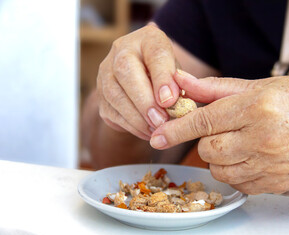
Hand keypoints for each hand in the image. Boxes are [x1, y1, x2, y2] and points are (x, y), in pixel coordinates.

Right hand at [97, 23, 179, 139]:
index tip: (169, 100)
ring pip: (114, 95)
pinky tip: (147, 132)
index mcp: (148, 39)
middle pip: (125, 70)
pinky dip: (131, 126)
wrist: (143, 78)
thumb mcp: (178, 73)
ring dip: (137, 117)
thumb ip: (178, 83)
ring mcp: (106, 72)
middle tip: (161, 120)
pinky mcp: (100, 96)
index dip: (162, 76)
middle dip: (144, 100)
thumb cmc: (166, 75)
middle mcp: (121, 50)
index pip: (155, 52)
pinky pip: (112, 112)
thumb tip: (171, 102)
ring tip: (156, 129)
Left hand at [150, 71, 288, 193]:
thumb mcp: (262, 84)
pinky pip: (236, 182)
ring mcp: (267, 164)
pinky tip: (251, 156)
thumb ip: (217, 88)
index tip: (157, 136)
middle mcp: (261, 139)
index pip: (204, 121)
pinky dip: (235, 170)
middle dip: (206, 140)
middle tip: (223, 129)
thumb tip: (183, 82)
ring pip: (218, 168)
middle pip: (208, 148)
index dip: (177, 129)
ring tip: (240, 142)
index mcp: (257, 108)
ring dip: (219, 157)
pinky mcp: (271, 183)